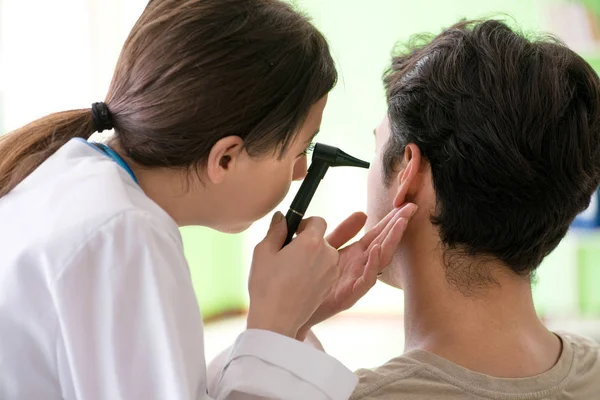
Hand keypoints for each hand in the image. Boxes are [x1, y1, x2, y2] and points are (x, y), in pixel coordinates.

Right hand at [246, 212, 338, 337]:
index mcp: (312, 242)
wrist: (277, 319)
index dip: (305, 224)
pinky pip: (324, 269)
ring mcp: (331, 271)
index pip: (318, 221)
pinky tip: (296, 282)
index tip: (292, 233)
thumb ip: (276, 229)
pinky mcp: (330, 285)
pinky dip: (314, 271)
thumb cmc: (267, 285)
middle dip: (307, 241)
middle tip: (287, 254)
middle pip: (321, 238)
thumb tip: (282, 217)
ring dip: (311, 256)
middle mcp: (327, 254)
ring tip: (290, 270)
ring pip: (324, 254)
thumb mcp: (263, 251)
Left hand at [296, 204, 416, 339]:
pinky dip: (373, 265)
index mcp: (356, 255)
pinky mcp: (349, 295)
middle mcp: (360, 267)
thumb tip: (362, 213)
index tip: (404, 204)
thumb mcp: (327, 248)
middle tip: (411, 208)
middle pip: (383, 243)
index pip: (377, 234)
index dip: (390, 219)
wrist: (292, 307)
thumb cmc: (308, 279)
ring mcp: (356, 281)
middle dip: (397, 225)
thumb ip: (343, 232)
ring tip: (400, 223)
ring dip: (391, 241)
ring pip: (379, 260)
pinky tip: (377, 249)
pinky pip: (365, 280)